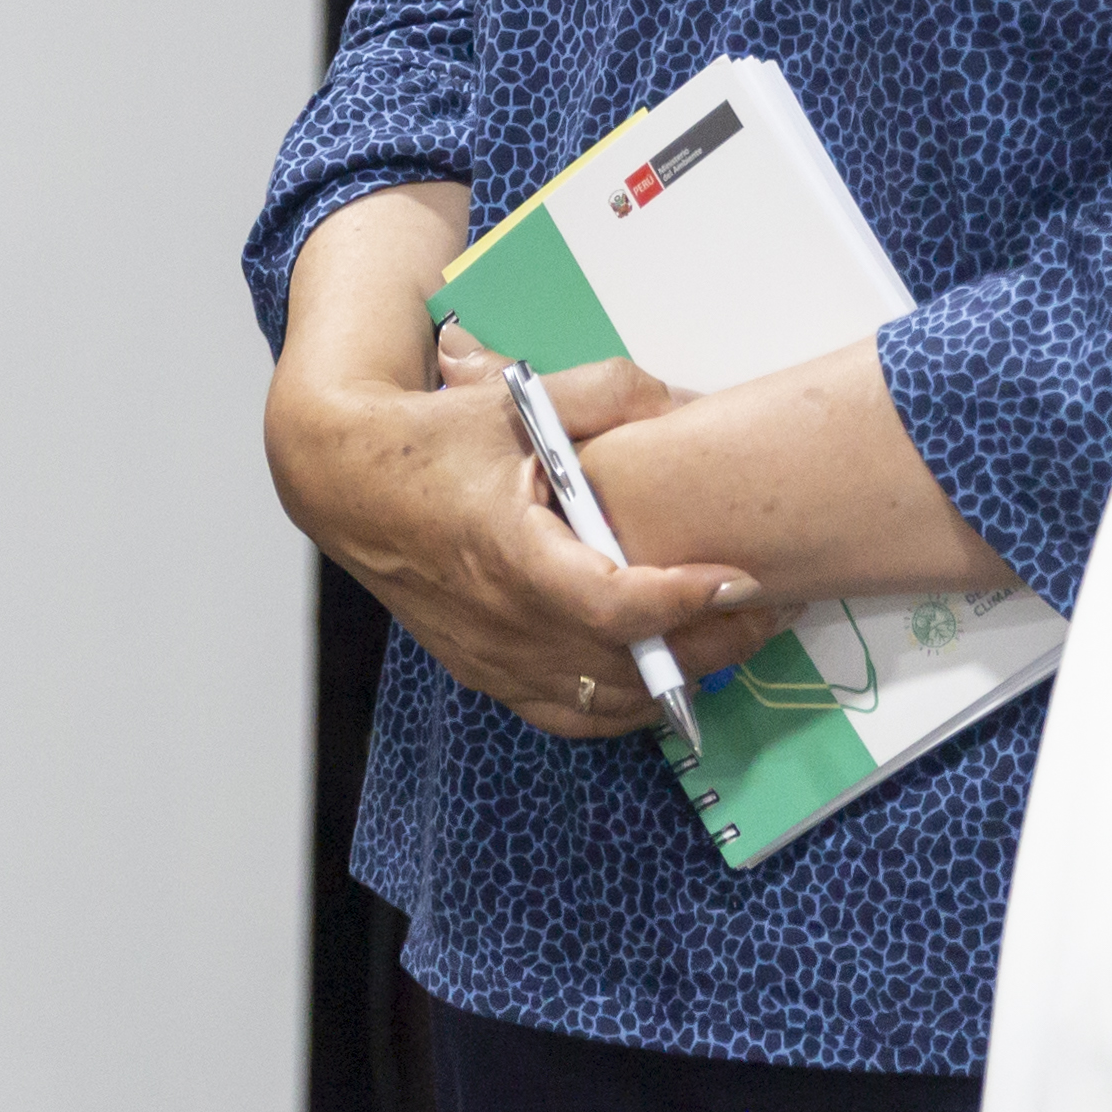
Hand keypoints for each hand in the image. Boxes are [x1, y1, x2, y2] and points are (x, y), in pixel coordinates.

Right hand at [280, 351, 763, 742]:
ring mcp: (493, 657)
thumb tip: (693, 408)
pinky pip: (570, 716)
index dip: (681, 602)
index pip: (609, 604)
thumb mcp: (520, 396)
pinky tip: (665, 678)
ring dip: (678, 679)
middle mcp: (501, 619)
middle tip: (765, 609)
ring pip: (606, 702)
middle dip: (710, 643)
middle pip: (626, 665)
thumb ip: (611, 395)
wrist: (347, 481)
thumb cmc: (433, 437)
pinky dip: (625, 707)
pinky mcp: (486, 675)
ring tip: (732, 638)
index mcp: (507, 551)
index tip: (738, 578)